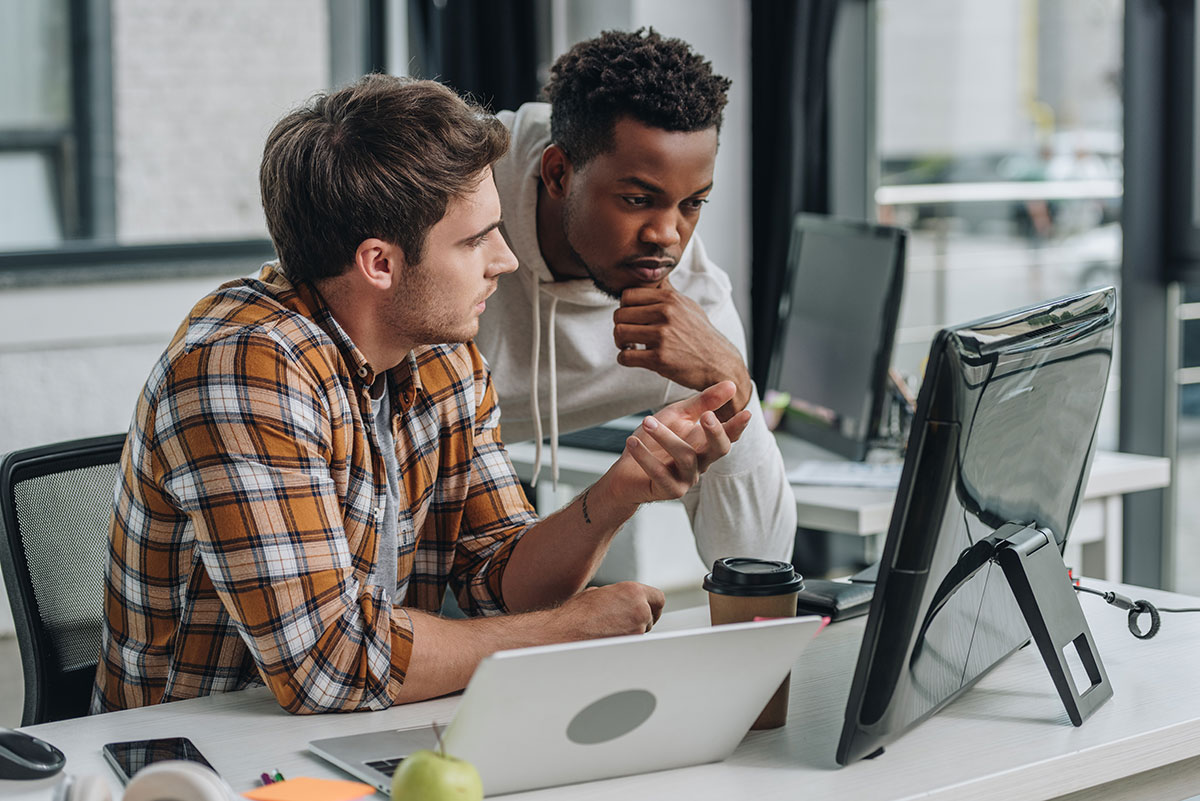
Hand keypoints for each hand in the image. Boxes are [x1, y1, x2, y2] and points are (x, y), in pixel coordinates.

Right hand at [555, 582, 665, 636]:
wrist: (564, 633)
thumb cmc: (576, 614)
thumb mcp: (598, 593)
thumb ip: (618, 596)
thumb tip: (624, 602)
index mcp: (633, 591)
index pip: (658, 598)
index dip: (652, 605)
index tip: (647, 610)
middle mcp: (639, 609)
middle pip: (652, 617)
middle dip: (640, 619)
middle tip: (621, 622)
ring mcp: (637, 630)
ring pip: (644, 632)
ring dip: (632, 632)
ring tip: (610, 631)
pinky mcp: (631, 647)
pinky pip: (635, 645)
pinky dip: (626, 644)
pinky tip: (609, 641)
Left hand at [602, 381, 751, 506]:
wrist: (626, 471)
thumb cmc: (654, 441)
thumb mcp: (677, 415)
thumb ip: (702, 402)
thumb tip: (731, 385)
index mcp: (705, 443)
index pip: (727, 435)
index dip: (737, 426)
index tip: (746, 413)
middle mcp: (701, 462)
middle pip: (718, 450)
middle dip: (715, 433)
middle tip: (706, 416)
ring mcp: (687, 479)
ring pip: (685, 457)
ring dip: (666, 437)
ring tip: (647, 422)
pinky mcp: (669, 490)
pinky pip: (660, 473)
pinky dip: (645, 456)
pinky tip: (633, 442)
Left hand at [614, 279, 751, 417]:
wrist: (718, 363)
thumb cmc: (701, 334)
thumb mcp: (688, 306)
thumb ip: (669, 292)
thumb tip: (658, 273)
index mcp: (670, 299)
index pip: (628, 295)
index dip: (624, 308)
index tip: (631, 318)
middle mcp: (666, 314)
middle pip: (620, 314)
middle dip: (620, 326)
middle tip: (628, 335)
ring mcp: (662, 336)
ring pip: (619, 333)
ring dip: (620, 342)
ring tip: (629, 346)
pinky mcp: (659, 359)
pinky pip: (625, 356)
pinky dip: (624, 358)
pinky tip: (633, 358)